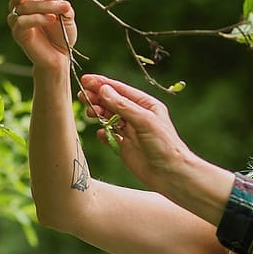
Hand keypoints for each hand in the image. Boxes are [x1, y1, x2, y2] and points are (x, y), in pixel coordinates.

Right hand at [8, 0, 76, 70]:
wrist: (60, 57)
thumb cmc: (62, 33)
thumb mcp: (66, 13)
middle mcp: (19, 5)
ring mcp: (16, 19)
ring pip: (25, 5)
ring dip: (47, 5)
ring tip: (63, 8)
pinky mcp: (18, 33)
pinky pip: (22, 21)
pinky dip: (39, 18)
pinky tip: (52, 19)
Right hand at [77, 73, 192, 191]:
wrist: (170, 174)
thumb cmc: (164, 144)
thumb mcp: (144, 120)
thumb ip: (123, 106)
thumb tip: (104, 90)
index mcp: (146, 105)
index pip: (121, 91)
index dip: (103, 84)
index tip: (85, 80)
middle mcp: (138, 116)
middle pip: (112, 103)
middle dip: (97, 98)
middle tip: (82, 96)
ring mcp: (130, 131)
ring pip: (109, 118)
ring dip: (98, 114)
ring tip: (90, 112)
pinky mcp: (125, 147)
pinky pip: (109, 136)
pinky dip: (103, 133)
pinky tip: (100, 133)